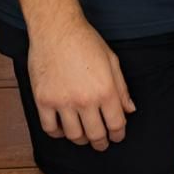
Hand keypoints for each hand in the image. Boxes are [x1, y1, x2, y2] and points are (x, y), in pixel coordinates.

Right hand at [26, 15, 134, 148]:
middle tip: (102, 143)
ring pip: (73, 135)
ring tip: (85, 136)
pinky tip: (63, 128)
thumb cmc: (86, 41)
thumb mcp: (112, 61)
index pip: (116, 123)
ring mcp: (62, 102)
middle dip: (101, 142)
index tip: (118, 136)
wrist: (57, 29)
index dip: (119, 134)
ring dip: (81, 139)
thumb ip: (122, 88)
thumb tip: (130, 109)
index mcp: (105, 89)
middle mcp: (85, 100)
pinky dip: (58, 133)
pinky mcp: (43, 101)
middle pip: (95, 134)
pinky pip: (50, 128)